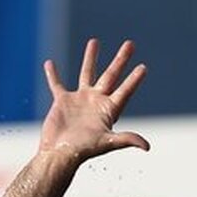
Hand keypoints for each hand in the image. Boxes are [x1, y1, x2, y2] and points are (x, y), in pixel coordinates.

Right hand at [40, 39, 148, 161]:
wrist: (58, 155)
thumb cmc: (82, 151)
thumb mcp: (107, 143)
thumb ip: (127, 139)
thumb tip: (146, 146)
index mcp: (108, 109)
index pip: (125, 90)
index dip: (134, 79)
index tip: (143, 67)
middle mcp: (96, 101)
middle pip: (111, 75)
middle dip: (121, 60)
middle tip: (130, 44)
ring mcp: (79, 100)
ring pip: (86, 74)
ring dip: (90, 58)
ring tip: (94, 41)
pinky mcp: (61, 102)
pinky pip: (57, 84)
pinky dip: (52, 74)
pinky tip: (49, 63)